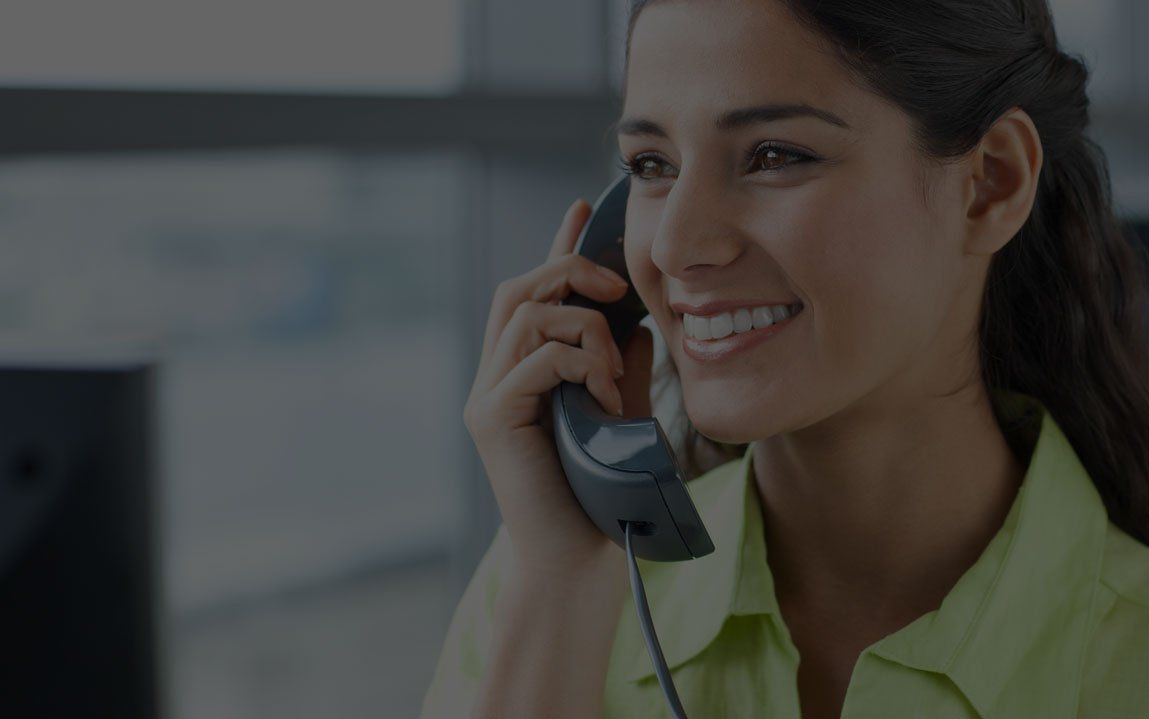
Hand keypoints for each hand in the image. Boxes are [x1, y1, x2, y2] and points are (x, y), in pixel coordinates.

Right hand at [461, 197, 655, 579]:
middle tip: (617, 285)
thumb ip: (621, 366)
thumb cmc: (604, 495)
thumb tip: (639, 320)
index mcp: (526, 371)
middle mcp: (497, 377)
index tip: (586, 207)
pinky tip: (602, 395)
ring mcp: (489, 396)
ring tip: (612, 372)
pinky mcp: (492, 419)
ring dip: (583, 327)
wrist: (582, 562)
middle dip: (571, 270)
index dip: (560, 246)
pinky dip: (577, 362)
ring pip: (527, 315)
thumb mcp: (621, 413)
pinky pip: (533, 357)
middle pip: (521, 289)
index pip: (538, 293)